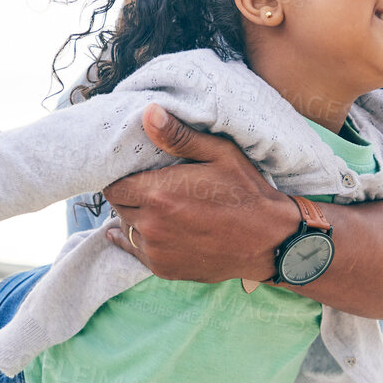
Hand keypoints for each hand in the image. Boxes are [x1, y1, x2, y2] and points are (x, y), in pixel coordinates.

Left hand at [101, 103, 300, 283]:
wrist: (269, 240)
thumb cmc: (246, 192)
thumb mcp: (219, 154)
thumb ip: (179, 136)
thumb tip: (148, 113)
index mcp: (158, 193)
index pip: (113, 185)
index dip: (122, 177)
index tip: (137, 173)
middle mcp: (150, 225)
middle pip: (118, 206)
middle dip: (129, 196)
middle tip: (150, 188)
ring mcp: (156, 250)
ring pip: (126, 229)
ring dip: (135, 218)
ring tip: (158, 209)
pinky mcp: (164, 269)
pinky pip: (136, 252)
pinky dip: (141, 241)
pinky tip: (154, 231)